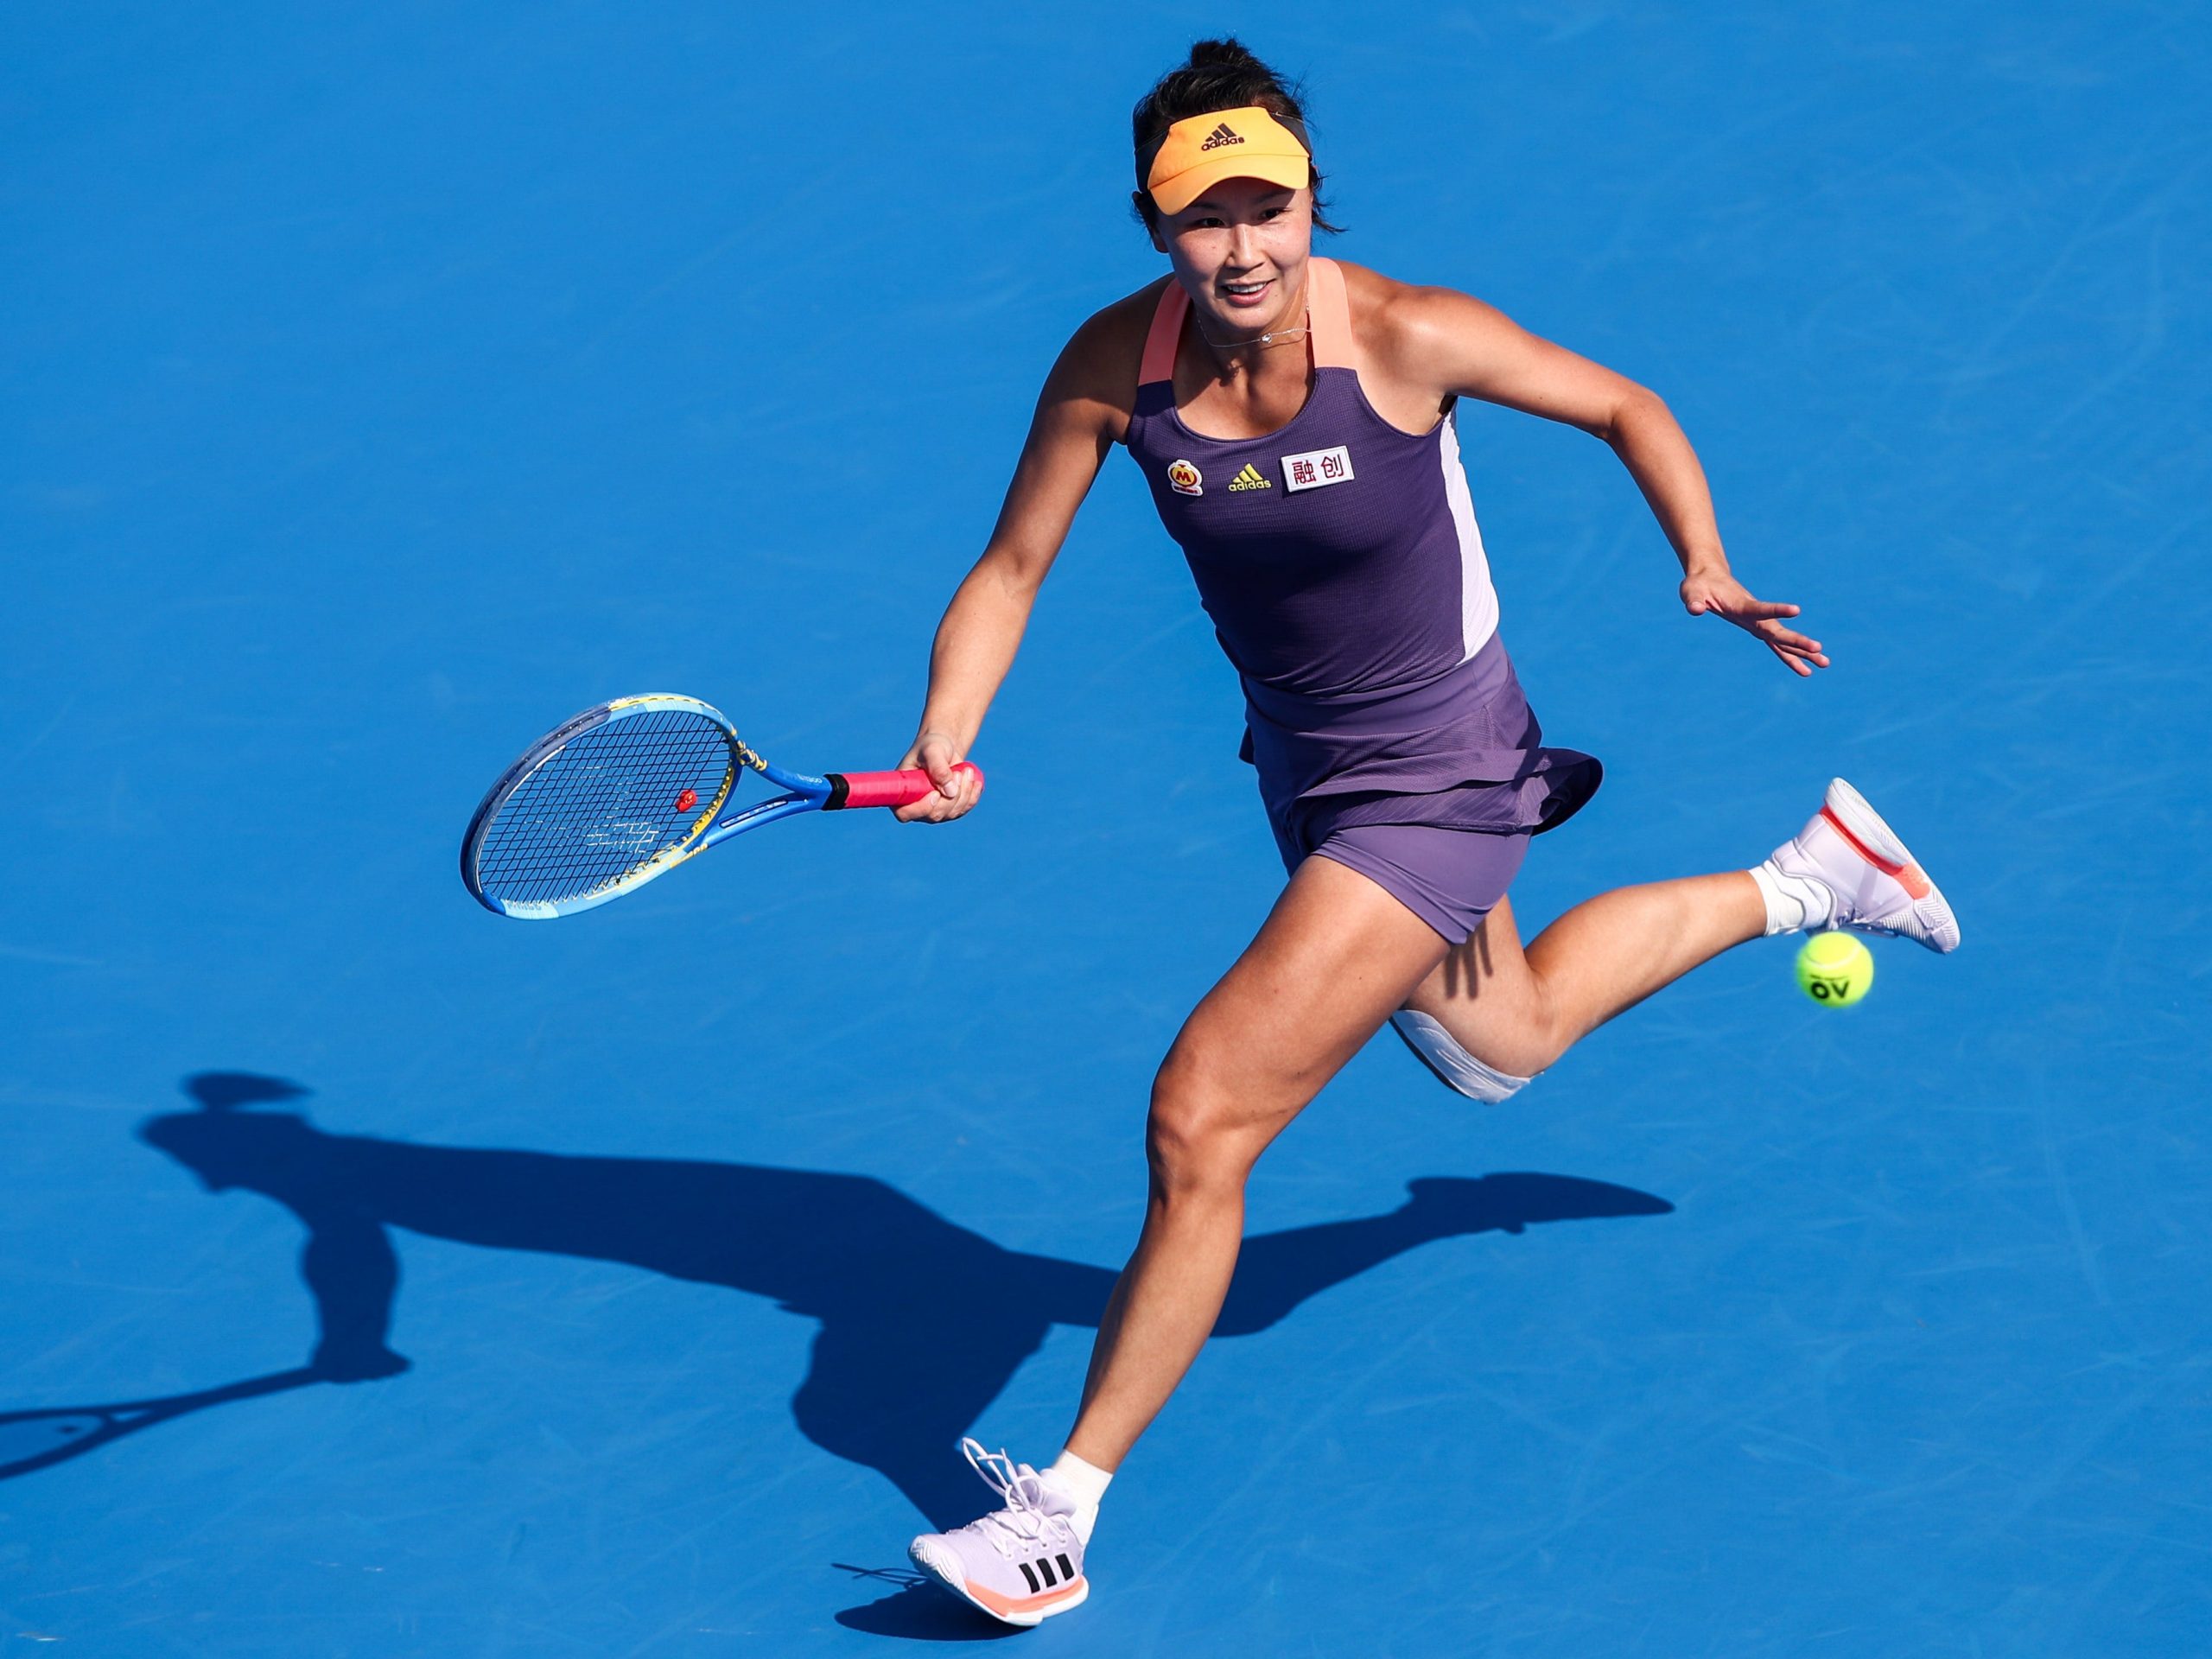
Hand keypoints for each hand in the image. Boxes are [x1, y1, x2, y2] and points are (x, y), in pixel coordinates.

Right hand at [892, 730, 984, 822]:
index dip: (920, 809)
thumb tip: (950, 792)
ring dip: (964, 792)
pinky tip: (973, 779)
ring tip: (966, 770)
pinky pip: (964, 808)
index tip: (935, 793)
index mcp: (902, 793)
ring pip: (952, 813)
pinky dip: (972, 794)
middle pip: (935, 815)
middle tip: (958, 773)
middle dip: (950, 795)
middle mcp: (916, 806)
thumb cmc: (931, 746)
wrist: (944, 748)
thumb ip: (937, 767)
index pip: (905, 814)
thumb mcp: (933, 750)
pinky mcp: (950, 809)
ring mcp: (934, 811)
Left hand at [1680, 570, 1829, 675]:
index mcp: (1742, 605)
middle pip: (1779, 630)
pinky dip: (1790, 657)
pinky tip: (1804, 670)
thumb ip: (1693, 601)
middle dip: (1798, 641)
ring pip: (1783, 639)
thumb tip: (1694, 609)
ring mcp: (1758, 622)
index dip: (1777, 610)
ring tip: (1825, 664)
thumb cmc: (1699, 585)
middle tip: (1819, 650)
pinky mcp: (1757, 628)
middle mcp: (1755, 615)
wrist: (1709, 577)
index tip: (1797, 609)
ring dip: (1802, 652)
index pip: (1761, 609)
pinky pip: (1776, 645)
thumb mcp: (1691, 592)